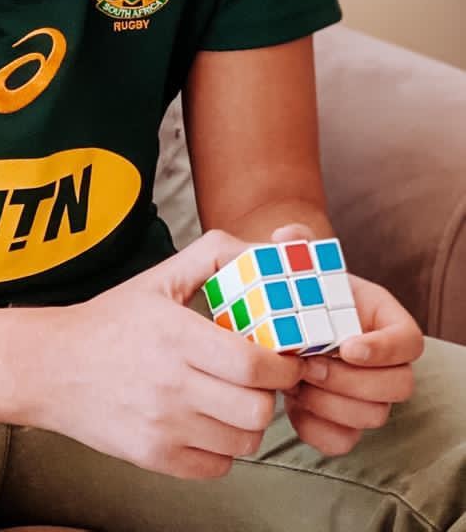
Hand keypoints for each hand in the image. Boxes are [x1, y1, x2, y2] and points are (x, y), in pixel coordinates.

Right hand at [39, 230, 304, 479]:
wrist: (53, 367)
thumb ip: (215, 255)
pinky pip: (217, 466)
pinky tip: (206, 421)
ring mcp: (162, 427)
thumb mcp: (160, 277)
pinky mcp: (154, 458)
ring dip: (248, 421)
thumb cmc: (113, 320)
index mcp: (176, 335)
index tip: (284, 358)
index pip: (253, 365)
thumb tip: (265, 251)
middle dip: (268, 394)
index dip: (282, 366)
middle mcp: (170, 385)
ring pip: (243, 442)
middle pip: (256, 409)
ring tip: (231, 399)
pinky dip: (222, 448)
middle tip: (259, 380)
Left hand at [270, 224, 423, 454]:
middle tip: (307, 366)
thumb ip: (293, 243)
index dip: (386, 348)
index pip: (410, 341)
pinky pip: (343, 441)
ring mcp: (366, 394)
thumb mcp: (287, 260)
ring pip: (374, 417)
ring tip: (294, 382)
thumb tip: (288, 237)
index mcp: (380, 318)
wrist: (268, 321)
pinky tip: (292, 407)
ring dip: (332, 404)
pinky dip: (317, 429)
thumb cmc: (284, 287)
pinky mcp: (342, 421)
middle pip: (400, 387)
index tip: (347, 347)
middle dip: (352, 381)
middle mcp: (382, 359)